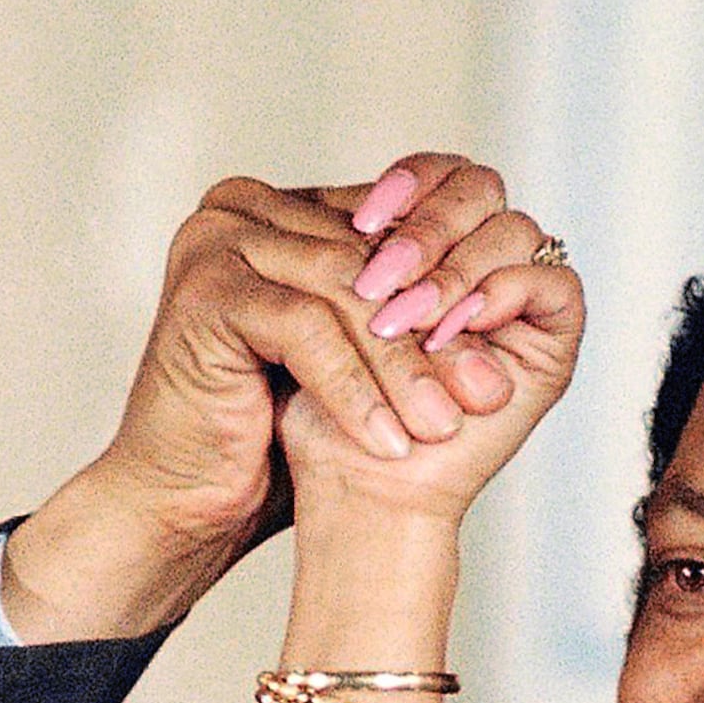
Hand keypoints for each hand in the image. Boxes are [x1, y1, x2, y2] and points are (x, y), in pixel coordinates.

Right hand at [1, 154, 553, 641]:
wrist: (188, 495)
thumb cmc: (272, 432)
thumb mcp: (355, 355)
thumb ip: (400, 304)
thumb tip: (515, 274)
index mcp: (286, 210)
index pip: (393, 224)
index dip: (452, 288)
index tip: (502, 354)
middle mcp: (247, 207)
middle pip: (374, 262)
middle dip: (435, 337)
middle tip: (486, 396)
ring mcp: (220, 239)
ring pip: (346, 296)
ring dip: (402, 368)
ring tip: (442, 426)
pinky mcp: (207, 287)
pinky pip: (305, 331)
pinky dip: (353, 390)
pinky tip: (386, 440)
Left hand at [275, 215, 581, 537]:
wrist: (356, 484)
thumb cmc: (330, 411)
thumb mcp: (326, 311)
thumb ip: (350, 246)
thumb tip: (349, 191)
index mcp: (435, 246)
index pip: (442, 172)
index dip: (408, 183)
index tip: (353, 223)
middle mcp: (484, 265)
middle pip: (482, 187)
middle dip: (427, 228)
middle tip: (379, 280)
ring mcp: (522, 301)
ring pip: (516, 229)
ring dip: (455, 271)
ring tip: (406, 319)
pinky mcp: (553, 341)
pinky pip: (554, 282)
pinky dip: (501, 296)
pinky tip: (450, 330)